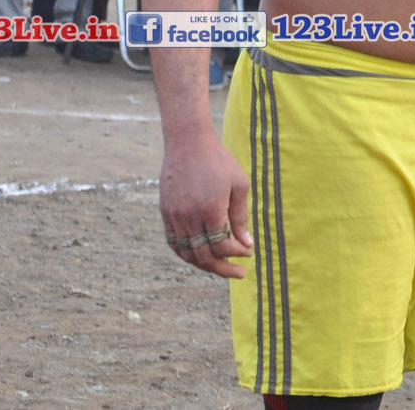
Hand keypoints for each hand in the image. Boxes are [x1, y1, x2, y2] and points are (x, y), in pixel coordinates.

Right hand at [159, 136, 253, 277]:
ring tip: (219, 266)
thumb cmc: (218, 161)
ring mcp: (175, 216)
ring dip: (204, 264)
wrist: (187, 142)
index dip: (237, 254)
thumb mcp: (238, 185)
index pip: (223, 247)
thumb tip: (246, 244)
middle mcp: (189, 217)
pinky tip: (199, 255)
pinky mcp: (165, 213)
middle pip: (204, 256)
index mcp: (210, 210)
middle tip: (237, 272)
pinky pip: (174, 243)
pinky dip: (186, 254)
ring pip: (187, 254)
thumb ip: (241, 217)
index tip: (248, 254)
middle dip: (223, 268)